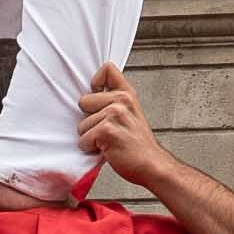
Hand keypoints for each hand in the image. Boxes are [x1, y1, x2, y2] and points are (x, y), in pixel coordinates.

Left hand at [78, 64, 171, 187]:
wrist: (151, 164)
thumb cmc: (139, 145)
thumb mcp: (131, 113)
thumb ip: (114, 101)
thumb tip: (90, 96)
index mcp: (127, 94)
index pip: (107, 69)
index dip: (96, 82)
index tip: (99, 96)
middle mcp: (122, 101)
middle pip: (84, 101)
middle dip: (90, 119)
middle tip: (108, 129)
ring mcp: (114, 114)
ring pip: (82, 125)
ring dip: (91, 137)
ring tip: (110, 141)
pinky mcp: (106, 130)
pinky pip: (83, 139)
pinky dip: (91, 148)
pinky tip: (108, 149)